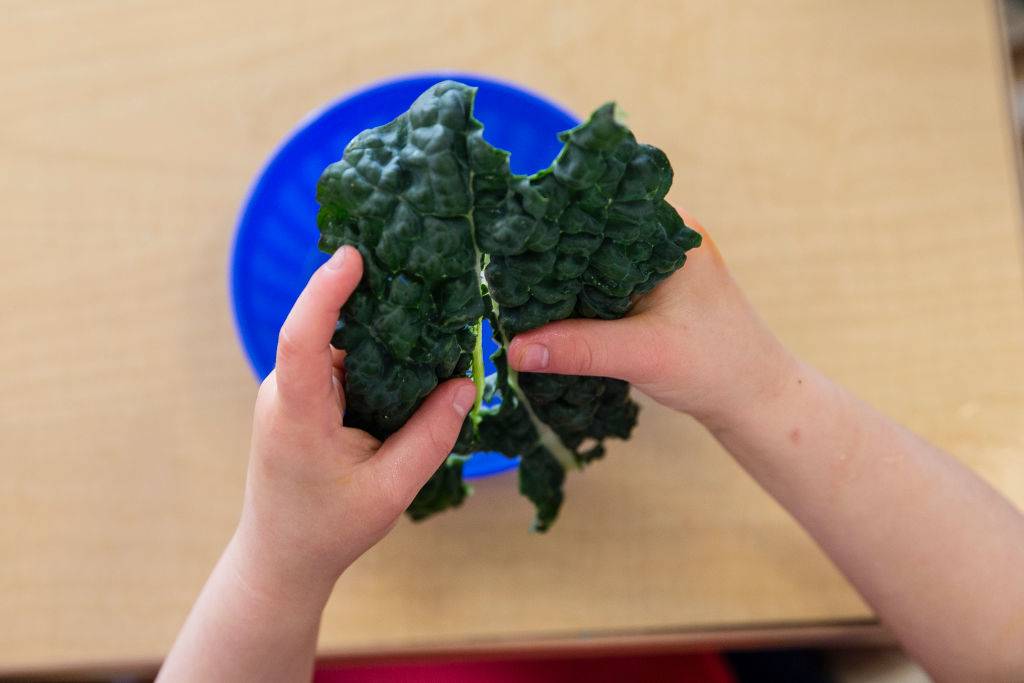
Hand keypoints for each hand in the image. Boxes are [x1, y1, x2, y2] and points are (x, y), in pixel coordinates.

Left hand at [231, 246, 474, 608]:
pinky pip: (341, 363)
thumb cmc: (329, 528)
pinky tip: (412, 361)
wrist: (281, 556)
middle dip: (376, 304)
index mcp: (298, 415)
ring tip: (434, 325)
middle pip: (330, 331)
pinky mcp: (302, 397)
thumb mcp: (392, 490)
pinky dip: (376, 358)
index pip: (302, 339)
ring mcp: (290, 393)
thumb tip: (465, 383)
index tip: (353, 255)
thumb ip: (431, 436)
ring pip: (340, 347)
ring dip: (382, 337)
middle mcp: (286, 393)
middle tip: (431, 281)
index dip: (324, 293)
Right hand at [507, 212, 795, 427]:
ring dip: (561, 281)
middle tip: (501, 272)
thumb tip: (514, 348)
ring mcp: (655, 267)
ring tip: (515, 293)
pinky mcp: (649, 294)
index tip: (511, 239)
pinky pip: (600, 287)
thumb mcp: (643, 354)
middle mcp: (661, 239)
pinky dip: (576, 301)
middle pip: (590, 236)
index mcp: (669, 232)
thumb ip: (579, 348)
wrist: (755, 400)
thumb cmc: (716, 366)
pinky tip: (547, 315)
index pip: (599, 209)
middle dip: (549, 255)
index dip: (553, 221)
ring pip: (592, 265)